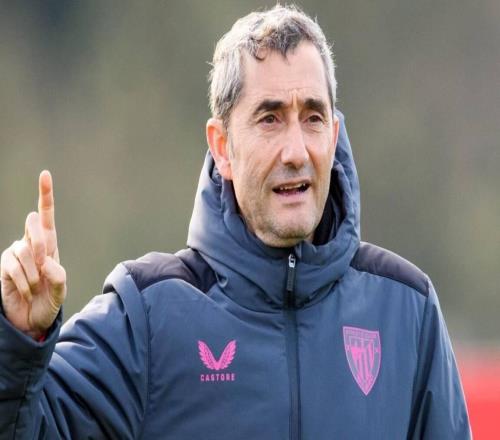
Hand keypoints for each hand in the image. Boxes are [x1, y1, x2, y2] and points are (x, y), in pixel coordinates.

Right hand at [0, 171, 65, 339]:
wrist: (31, 320)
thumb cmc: (48, 301)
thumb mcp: (60, 291)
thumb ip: (57, 276)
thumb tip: (46, 260)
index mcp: (49, 244)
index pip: (46, 216)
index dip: (45, 195)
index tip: (44, 174)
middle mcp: (31, 244)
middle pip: (34, 225)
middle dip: (41, 244)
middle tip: (43, 265)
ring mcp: (15, 253)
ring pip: (24, 251)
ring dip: (33, 274)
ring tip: (36, 287)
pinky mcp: (3, 266)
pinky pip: (13, 268)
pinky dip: (24, 283)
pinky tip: (27, 292)